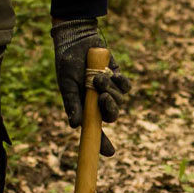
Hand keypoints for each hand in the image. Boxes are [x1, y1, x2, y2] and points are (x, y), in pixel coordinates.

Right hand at [50, 18, 130, 155]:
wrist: (78, 39)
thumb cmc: (68, 63)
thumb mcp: (67, 84)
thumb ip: (72, 103)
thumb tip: (75, 125)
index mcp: (86, 108)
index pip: (96, 129)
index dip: (103, 142)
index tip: (110, 153)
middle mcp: (98, 102)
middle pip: (112, 116)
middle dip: (109, 109)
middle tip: (102, 97)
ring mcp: (110, 90)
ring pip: (119, 100)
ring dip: (109, 89)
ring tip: (97, 76)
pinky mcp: (118, 77)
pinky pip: (125, 86)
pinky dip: (119, 81)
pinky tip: (111, 72)